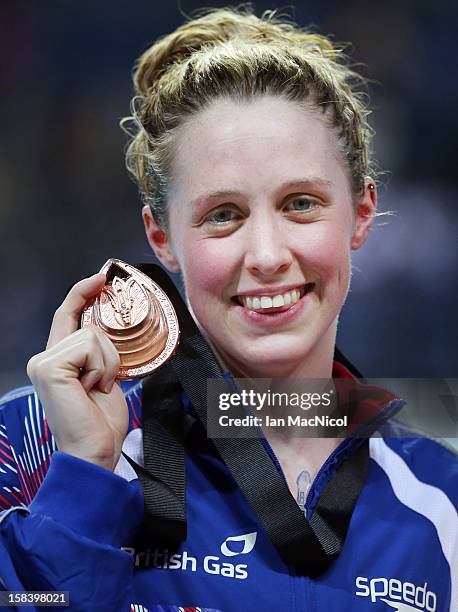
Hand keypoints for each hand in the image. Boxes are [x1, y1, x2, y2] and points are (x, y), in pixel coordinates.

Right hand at [27, 273, 128, 471]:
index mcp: (57, 359)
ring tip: (97, 389)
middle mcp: (44, 358)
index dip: (82, 293)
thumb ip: (98, 352)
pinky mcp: (49, 367)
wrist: (95, 449)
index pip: (67, 315)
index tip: (101, 277)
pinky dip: (102, 367)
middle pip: (89, 325)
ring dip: (107, 363)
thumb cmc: (100, 420)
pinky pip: (90, 346)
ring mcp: (43, 362)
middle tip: (103, 385)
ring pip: (93, 335)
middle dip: (109, 353)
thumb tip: (109, 330)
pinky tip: (92, 389)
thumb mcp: (104, 377)